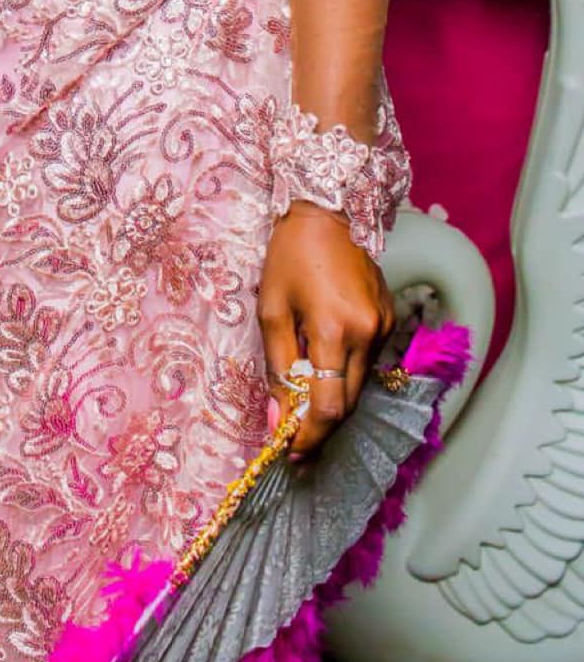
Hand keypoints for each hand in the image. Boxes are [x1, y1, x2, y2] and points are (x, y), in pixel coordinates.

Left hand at [258, 202, 394, 455]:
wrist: (329, 212)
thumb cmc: (290, 255)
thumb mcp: (271, 307)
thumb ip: (277, 365)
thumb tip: (277, 417)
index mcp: (334, 330)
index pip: (328, 406)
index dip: (309, 435)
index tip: (290, 450)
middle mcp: (367, 334)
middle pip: (348, 401)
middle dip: (320, 422)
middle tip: (293, 430)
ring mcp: (384, 327)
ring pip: (359, 383)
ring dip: (333, 395)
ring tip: (303, 394)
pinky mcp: (390, 318)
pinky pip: (368, 359)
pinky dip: (345, 370)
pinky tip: (324, 359)